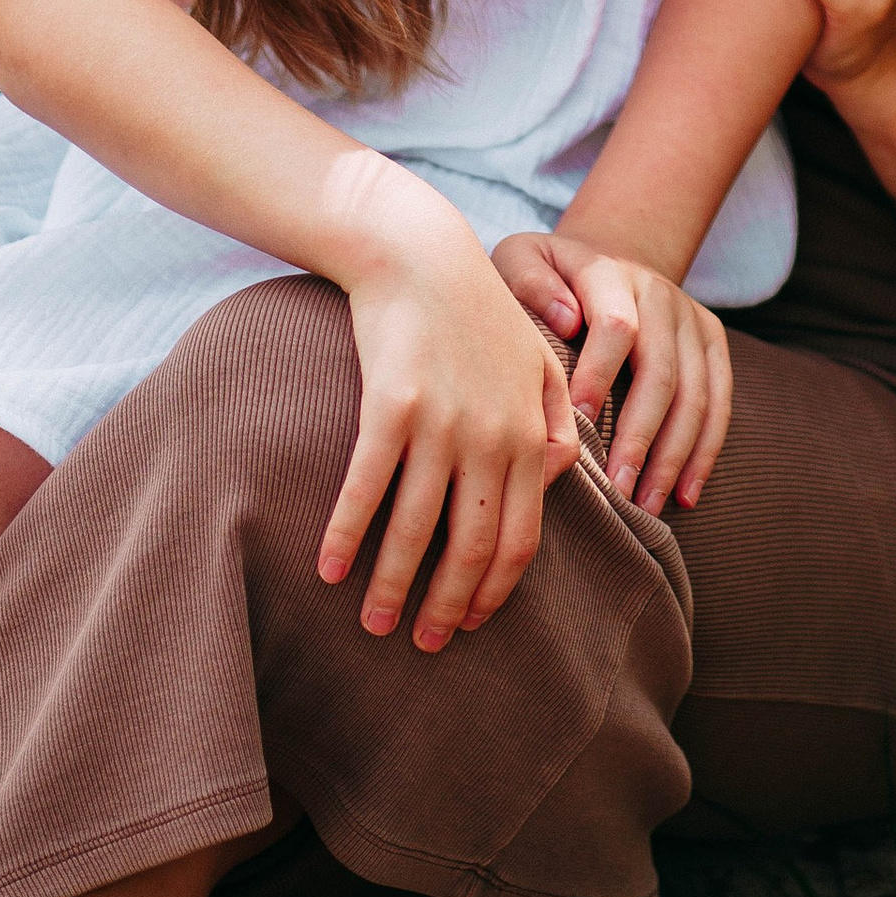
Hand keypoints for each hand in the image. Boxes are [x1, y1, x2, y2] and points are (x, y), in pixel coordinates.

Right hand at [313, 153, 581, 652]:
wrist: (420, 252)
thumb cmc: (477, 310)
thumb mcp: (535, 359)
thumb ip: (553, 420)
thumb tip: (566, 474)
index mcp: (530, 433)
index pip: (520, 538)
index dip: (494, 591)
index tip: (468, 625)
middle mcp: (492, 435)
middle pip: (471, 546)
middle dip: (445, 606)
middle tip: (420, 643)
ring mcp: (441, 421)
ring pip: (415, 528)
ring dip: (391, 584)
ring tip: (373, 622)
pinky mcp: (390, 404)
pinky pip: (366, 488)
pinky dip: (347, 535)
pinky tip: (329, 570)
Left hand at [492, 231, 733, 515]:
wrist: (606, 259)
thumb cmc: (547, 279)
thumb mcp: (521, 260)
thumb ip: (530, 283)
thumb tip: (567, 321)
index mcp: (609, 273)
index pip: (615, 324)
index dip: (599, 375)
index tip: (577, 426)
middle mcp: (658, 293)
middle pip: (661, 371)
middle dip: (640, 437)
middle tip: (616, 490)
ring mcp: (690, 317)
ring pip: (695, 394)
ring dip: (674, 457)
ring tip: (645, 506)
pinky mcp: (712, 341)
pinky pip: (719, 401)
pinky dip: (705, 452)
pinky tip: (686, 496)